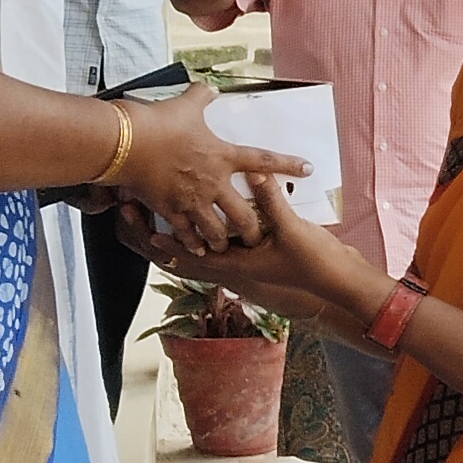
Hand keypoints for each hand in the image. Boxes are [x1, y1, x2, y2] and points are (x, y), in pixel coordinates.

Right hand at [106, 84, 309, 246]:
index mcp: (222, 155)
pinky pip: (186, 233)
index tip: (308, 169)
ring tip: (225, 246)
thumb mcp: (186, 104)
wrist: (127, 143)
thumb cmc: (157, 122)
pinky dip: (192, 243)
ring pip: (216, 230)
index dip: (288, 164)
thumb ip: (201, 96)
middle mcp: (213, 181)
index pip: (263, 160)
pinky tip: (197, 249)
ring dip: (222, 240)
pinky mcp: (170, 210)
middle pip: (243, 214)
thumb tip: (208, 85)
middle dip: (252, 229)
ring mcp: (192, 199)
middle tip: (256, 236)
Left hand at [120, 199, 363, 326]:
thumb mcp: (294, 232)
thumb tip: (255, 171)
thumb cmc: (314, 266)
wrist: (336, 290)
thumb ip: (272, 202)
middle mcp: (227, 271)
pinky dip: (192, 240)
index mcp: (232, 266)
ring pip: (188, 257)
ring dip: (167, 237)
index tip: (133, 211)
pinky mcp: (247, 265)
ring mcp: (236, 270)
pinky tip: (191, 222)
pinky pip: (208, 254)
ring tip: (147, 214)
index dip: (152, 234)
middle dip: (148, 236)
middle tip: (126, 210)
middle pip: (175, 258)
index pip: (181, 253)